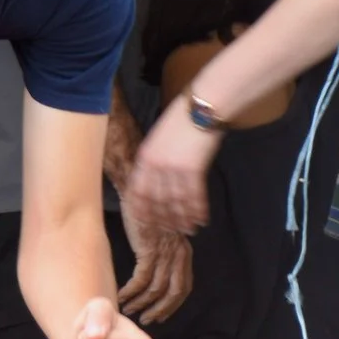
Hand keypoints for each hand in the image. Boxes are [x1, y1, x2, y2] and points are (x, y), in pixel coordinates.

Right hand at [118, 209, 194, 324]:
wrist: (137, 190)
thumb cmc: (145, 210)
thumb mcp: (160, 233)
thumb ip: (162, 252)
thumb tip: (153, 272)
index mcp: (184, 251)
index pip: (184, 286)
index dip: (173, 304)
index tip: (161, 315)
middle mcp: (178, 254)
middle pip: (174, 292)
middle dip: (160, 310)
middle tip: (146, 319)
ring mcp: (164, 252)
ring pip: (156, 288)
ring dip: (141, 303)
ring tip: (127, 310)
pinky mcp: (148, 249)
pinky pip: (141, 279)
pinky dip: (131, 291)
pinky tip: (120, 296)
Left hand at [122, 110, 219, 234]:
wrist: (201, 108)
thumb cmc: (181, 120)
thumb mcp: (158, 138)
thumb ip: (154, 158)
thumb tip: (154, 176)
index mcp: (145, 157)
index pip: (137, 190)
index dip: (140, 209)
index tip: (144, 221)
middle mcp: (156, 166)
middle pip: (156, 200)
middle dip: (163, 218)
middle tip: (170, 231)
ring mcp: (174, 168)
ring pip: (176, 202)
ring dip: (183, 218)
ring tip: (188, 229)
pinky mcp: (194, 169)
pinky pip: (195, 196)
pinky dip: (198, 209)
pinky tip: (202, 219)